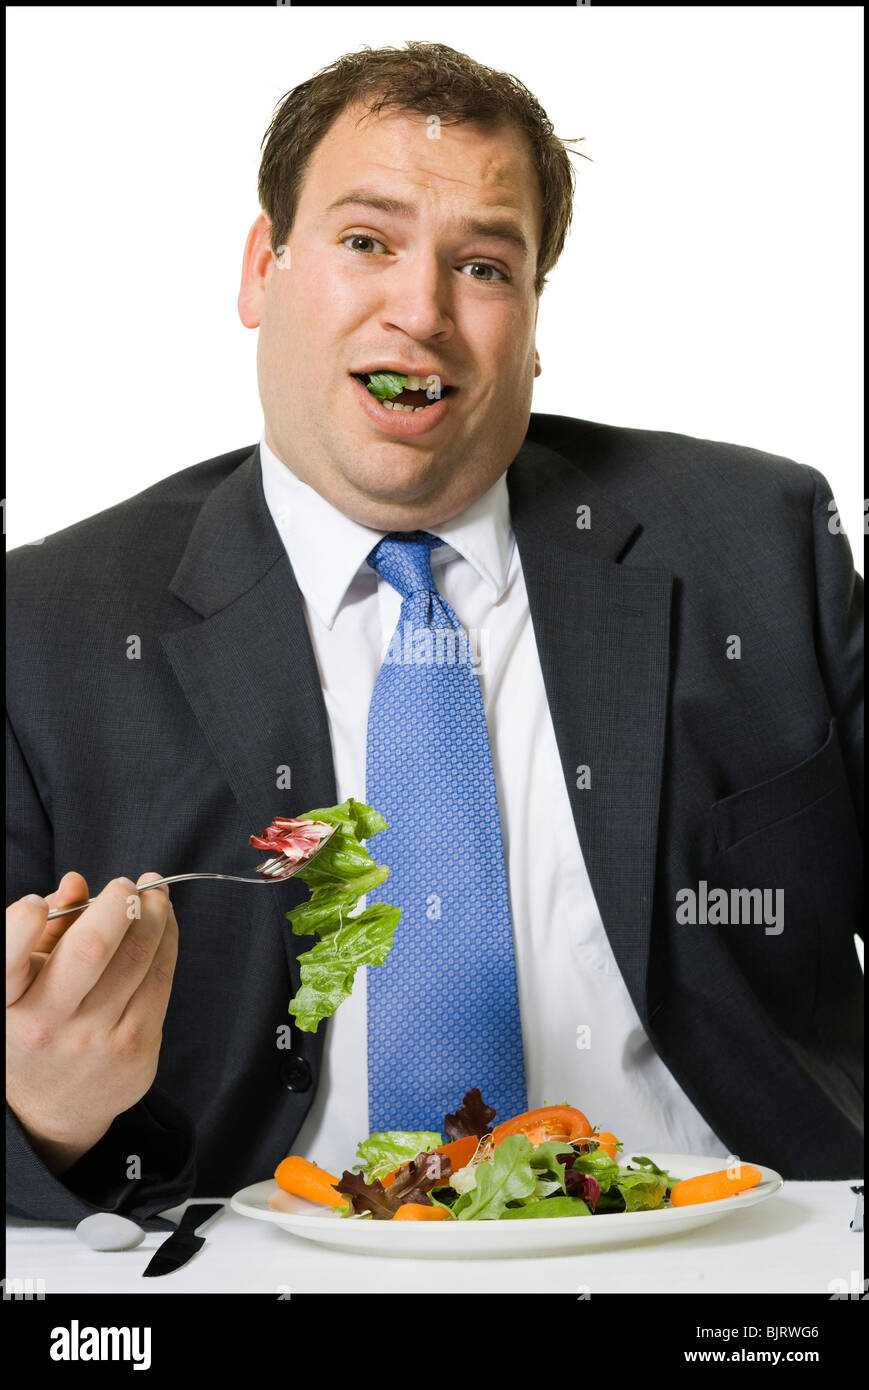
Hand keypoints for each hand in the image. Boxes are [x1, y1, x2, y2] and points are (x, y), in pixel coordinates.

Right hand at [6, 870, 177, 1173]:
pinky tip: (163, 920)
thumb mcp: (22, 979)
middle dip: (117, 904)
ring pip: (137, 958)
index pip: (6, 963)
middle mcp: (46, 1024)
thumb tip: (76, 884)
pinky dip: (167, 939)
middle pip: (91, 950)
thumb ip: (44, 929)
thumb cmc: (34, 1021)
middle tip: (126, 885)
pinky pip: (161, 978)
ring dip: (153, 913)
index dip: (21, 927)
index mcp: (6, 1003)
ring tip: (153, 893)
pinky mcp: (136, 1046)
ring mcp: (95, 1039)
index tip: (37, 905)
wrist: (56, 1107)